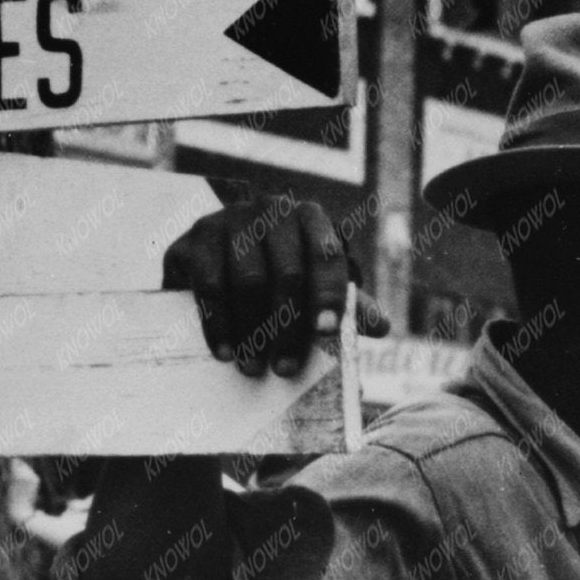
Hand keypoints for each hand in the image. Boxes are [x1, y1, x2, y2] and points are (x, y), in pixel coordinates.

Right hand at [161, 197, 363, 378]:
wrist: (213, 253)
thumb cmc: (275, 271)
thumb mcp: (311, 283)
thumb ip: (346, 303)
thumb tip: (381, 326)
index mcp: (310, 218)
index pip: (326, 255)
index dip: (329, 294)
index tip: (328, 332)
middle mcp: (272, 210)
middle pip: (288, 273)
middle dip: (288, 327)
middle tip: (285, 369)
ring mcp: (232, 218)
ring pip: (248, 281)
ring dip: (252, 332)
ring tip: (253, 368)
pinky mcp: (198, 235)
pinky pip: (209, 285)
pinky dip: (219, 323)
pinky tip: (225, 351)